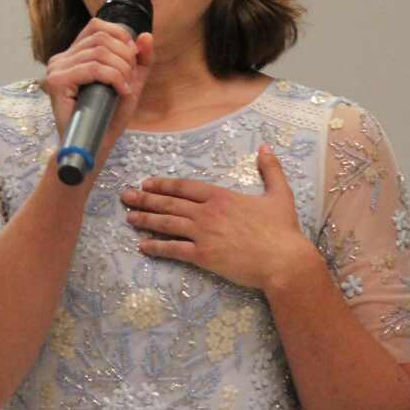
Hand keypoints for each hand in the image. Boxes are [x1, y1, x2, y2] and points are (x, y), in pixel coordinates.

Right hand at [45, 18, 153, 167]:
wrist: (95, 145)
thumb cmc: (108, 116)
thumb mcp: (131, 83)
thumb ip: (140, 60)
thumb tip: (146, 35)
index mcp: (74, 54)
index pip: (97, 26)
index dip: (120, 36)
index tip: (132, 59)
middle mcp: (61, 58)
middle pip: (101, 38)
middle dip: (125, 57)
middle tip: (130, 80)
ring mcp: (56, 69)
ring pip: (99, 53)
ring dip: (121, 70)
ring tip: (125, 89)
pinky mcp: (56, 82)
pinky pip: (92, 68)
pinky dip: (113, 78)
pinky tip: (121, 91)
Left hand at [121, 144, 320, 291]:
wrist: (283, 261)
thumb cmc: (282, 229)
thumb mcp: (279, 194)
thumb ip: (271, 170)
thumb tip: (265, 148)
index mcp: (221, 196)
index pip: (185, 187)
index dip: (164, 184)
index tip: (147, 183)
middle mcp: (207, 212)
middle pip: (170, 203)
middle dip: (145, 199)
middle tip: (125, 196)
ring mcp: (203, 234)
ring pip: (167, 224)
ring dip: (145, 219)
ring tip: (129, 217)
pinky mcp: (203, 256)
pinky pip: (174, 250)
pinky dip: (157, 247)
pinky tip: (143, 246)